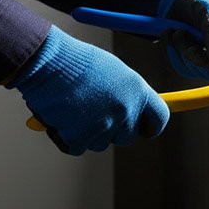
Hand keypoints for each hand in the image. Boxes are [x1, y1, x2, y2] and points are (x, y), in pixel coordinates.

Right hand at [10, 26, 168, 154]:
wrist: (48, 62)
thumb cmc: (78, 62)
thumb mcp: (114, 72)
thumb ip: (127, 94)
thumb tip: (134, 110)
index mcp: (138, 91)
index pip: (159, 118)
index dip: (151, 126)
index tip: (144, 128)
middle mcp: (125, 111)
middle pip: (128, 136)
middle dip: (114, 130)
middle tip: (96, 114)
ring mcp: (103, 126)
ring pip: (101, 143)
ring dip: (90, 132)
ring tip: (75, 107)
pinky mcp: (79, 138)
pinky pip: (78, 146)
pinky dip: (69, 136)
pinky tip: (62, 116)